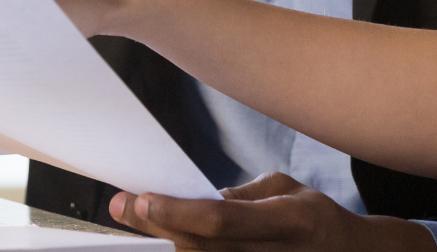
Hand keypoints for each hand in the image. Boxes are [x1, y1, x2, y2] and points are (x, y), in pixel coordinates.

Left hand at [107, 172, 436, 251]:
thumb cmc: (316, 219)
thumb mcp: (286, 190)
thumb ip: (241, 196)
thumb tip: (196, 198)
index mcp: (285, 222)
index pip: (218, 219)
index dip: (176, 211)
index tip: (141, 197)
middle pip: (200, 247)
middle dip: (156, 226)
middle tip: (120, 207)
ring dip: (164, 244)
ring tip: (134, 224)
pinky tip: (166, 241)